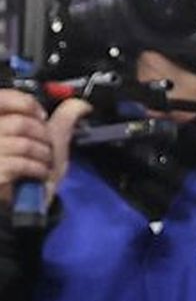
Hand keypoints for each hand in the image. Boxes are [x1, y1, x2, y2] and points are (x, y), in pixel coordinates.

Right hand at [0, 90, 90, 208]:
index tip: (41, 115)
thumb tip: (82, 102)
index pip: (3, 98)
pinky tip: (39, 173)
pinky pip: (20, 163)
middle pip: (19, 123)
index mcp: (0, 121)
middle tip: (45, 146)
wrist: (30, 202)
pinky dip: (38, 169)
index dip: (26, 103)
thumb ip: (65, 117)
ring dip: (43, 155)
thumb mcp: (52, 139)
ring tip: (43, 162)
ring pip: (23, 144)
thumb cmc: (36, 170)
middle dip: (43, 136)